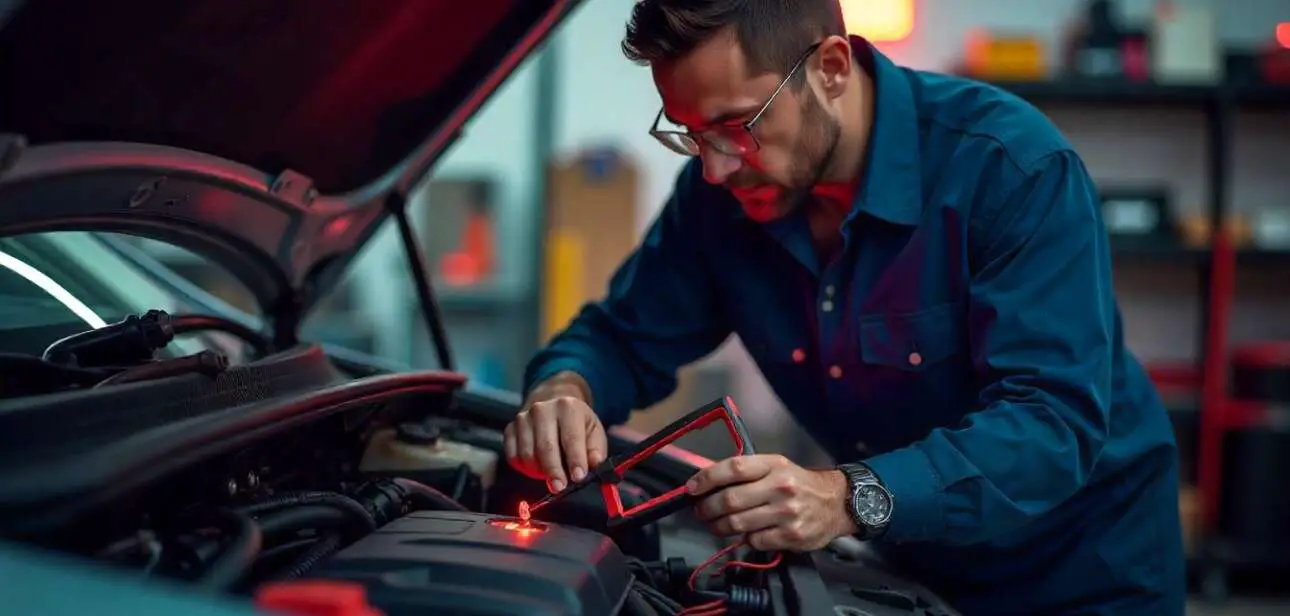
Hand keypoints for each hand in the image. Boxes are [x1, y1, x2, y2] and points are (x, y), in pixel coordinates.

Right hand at [503, 372, 606, 491]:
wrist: (553, 409)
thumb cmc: (576, 426)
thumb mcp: (593, 432)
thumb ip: (595, 450)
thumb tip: (594, 464)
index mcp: (568, 407)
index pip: (571, 437)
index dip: (575, 459)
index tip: (578, 477)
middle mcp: (543, 409)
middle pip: (546, 447)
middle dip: (554, 470)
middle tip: (560, 487)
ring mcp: (523, 418)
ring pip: (528, 454)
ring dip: (539, 471)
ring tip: (552, 475)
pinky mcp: (510, 429)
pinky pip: (513, 456)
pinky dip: (524, 468)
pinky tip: (536, 468)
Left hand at [687, 454, 857, 551]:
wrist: (837, 504)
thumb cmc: (800, 484)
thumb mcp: (777, 467)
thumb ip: (747, 472)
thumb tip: (708, 482)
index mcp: (774, 465)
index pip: (734, 468)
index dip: (708, 478)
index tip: (692, 487)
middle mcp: (780, 487)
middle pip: (730, 499)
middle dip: (707, 507)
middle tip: (700, 511)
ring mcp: (786, 513)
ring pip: (737, 523)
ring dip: (718, 526)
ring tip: (714, 525)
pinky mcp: (790, 536)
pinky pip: (754, 540)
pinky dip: (744, 539)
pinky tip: (746, 534)